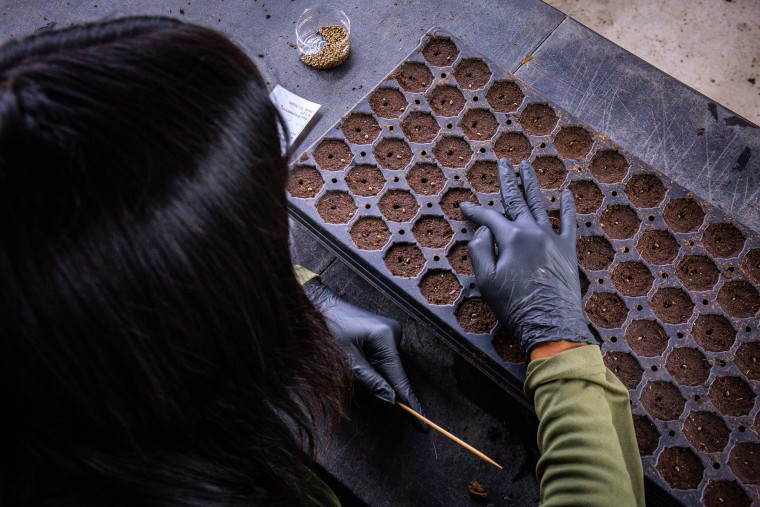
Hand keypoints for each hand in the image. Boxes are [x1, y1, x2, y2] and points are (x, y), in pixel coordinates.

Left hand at [303, 280, 427, 431]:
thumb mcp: (347, 362)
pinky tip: (356, 361)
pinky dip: (372, 367)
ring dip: (374, 376)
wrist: (319, 307)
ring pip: (387, 367)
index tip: (423, 425)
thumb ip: (371, 383)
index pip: (401, 379)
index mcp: (385, 337)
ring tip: (351, 367)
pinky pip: (382, 359)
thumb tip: (393, 402)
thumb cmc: (329, 332)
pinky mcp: (383, 333)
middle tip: (358, 382)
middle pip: (394, 373)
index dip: (410, 404)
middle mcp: (393, 332)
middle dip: (382, 387)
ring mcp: (390, 331)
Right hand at [460, 159, 597, 356]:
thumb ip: (480, 250)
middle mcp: (533, 230)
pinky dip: (567, 207)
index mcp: (512, 237)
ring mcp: (553, 238)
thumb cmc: (515, 305)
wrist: (551, 323)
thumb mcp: (486, 280)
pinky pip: (569, 222)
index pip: (489, 217)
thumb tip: (483, 230)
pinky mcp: (568, 249)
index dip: (475, 211)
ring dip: (532, 185)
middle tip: (503, 163)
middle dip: (507, 181)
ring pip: (540, 204)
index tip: (464, 206)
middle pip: (517, 200)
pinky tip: (565, 193)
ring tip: (526, 168)